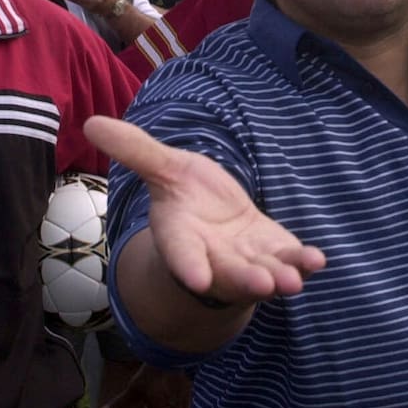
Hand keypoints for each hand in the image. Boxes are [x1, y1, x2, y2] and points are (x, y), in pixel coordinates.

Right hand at [83, 115, 325, 306]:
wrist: (215, 219)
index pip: (179, 252)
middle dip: (244, 278)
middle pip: (227, 271)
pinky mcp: (275, 253)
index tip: (195, 278)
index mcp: (179, 235)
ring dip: (278, 277)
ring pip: (262, 272)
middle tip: (263, 284)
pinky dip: (303, 261)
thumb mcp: (164, 169)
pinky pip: (289, 260)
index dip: (186, 265)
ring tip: (292, 282)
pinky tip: (318, 261)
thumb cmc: (186, 196)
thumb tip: (89, 122)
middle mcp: (212, 255)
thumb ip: (136, 150)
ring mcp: (246, 258)